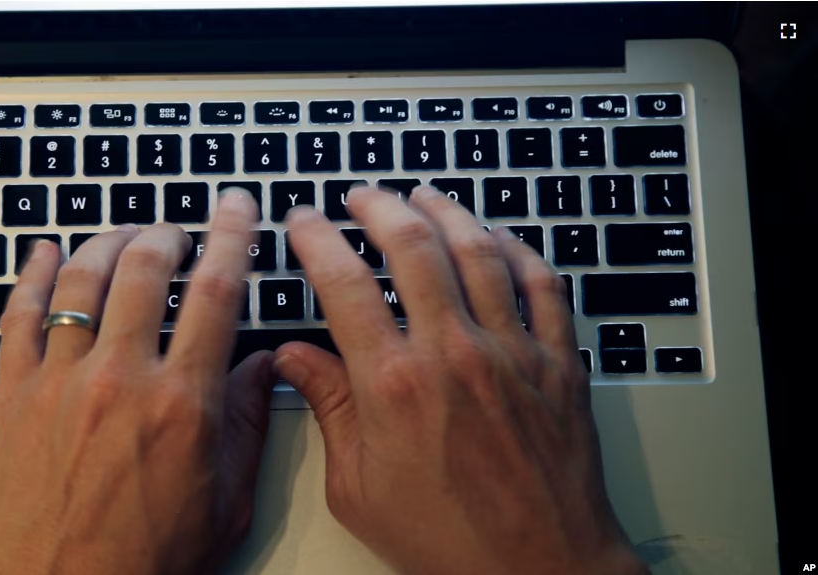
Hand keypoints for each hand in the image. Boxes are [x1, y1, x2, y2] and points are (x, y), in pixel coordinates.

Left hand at [0, 190, 275, 574]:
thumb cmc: (143, 561)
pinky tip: (46, 252)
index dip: (232, 237)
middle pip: (145, 270)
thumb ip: (248, 423)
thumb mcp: (226, 500)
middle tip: (179, 230)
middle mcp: (121, 379)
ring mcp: (62, 382)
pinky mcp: (16, 396)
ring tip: (127, 236)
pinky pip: (19, 315)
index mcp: (182, 403)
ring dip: (109, 242)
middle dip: (168, 234)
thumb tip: (262, 367)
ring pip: (84, 279)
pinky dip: (33, 274)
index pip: (216, 292)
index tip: (236, 210)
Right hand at [276, 187, 648, 574]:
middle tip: (361, 196)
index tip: (304, 223)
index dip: (316, 240)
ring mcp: (511, 353)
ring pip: (477, 251)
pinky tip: (499, 236)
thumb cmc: (450, 541)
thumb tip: (295, 360)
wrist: (539, 570)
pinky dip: (520, 249)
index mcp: (393, 386)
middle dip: (379, 207)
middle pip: (412, 247)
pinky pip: (543, 284)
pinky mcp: (557, 364)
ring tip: (423, 195)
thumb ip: (328, 411)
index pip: (344, 284)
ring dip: (446, 212)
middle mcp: (453, 355)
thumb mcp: (359, 487)